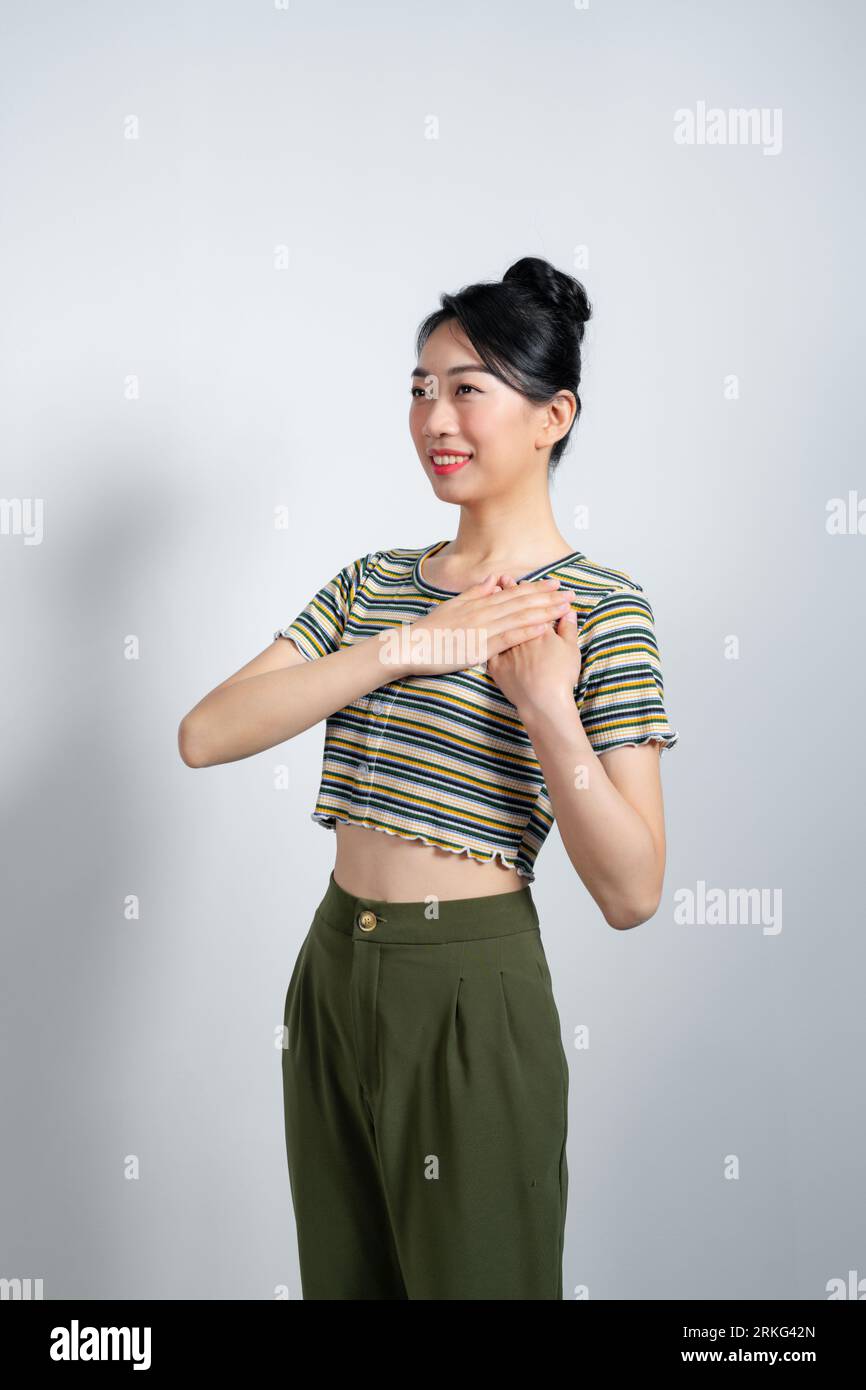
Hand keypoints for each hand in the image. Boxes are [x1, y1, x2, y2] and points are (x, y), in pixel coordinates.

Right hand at [399, 573, 573, 676]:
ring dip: (544, 611)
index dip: (536, 588)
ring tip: (564, 607)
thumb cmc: (430, 629)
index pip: (513, 593)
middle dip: (548, 598)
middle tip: (571, 593)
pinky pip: (508, 638)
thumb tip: (493, 579)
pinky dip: (527, 631)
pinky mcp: (480, 647)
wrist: (412, 645)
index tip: (555, 584)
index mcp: (479, 603)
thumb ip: (475, 592)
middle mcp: (484, 612)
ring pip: (519, 617)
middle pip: (522, 602)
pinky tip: (544, 627)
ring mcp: (483, 629)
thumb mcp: (453, 605)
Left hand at [486, 573, 581, 713]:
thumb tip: (570, 613)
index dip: (524, 591)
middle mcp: (518, 635)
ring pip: (497, 624)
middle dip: (508, 593)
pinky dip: (483, 633)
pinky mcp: (496, 666)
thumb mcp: (570, 650)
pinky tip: (481, 624)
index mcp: (537, 629)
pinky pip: (487, 647)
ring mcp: (505, 650)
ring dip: (494, 608)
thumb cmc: (561, 677)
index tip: (519, 579)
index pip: (528, 604)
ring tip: (492, 594)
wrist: (543, 702)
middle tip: (504, 578)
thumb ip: (568, 630)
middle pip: (511, 609)